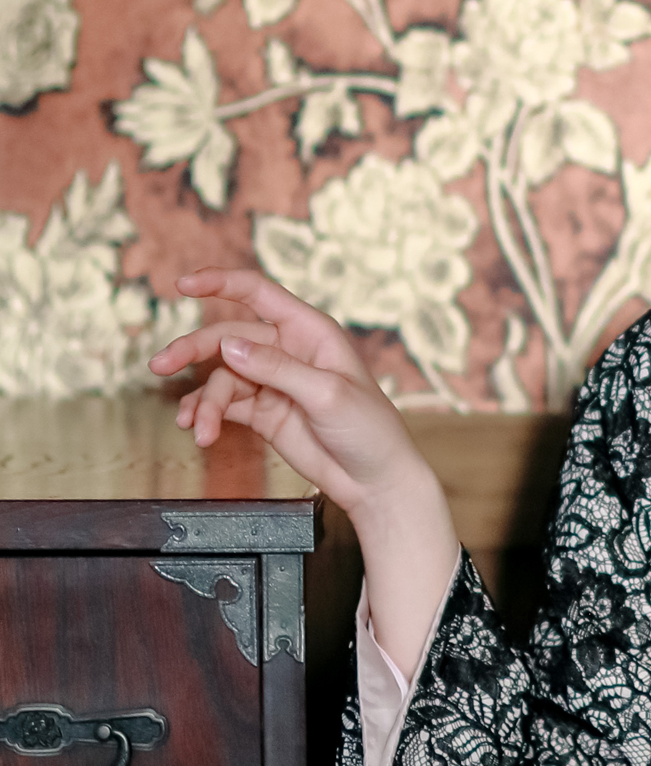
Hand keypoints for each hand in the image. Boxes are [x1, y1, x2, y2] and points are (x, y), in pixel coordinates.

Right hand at [152, 269, 459, 677]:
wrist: (376, 482)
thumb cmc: (368, 430)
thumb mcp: (326, 395)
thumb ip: (276, 369)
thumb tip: (229, 345)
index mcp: (309, 331)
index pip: (257, 293)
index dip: (219, 283)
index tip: (182, 284)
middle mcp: (288, 351)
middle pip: (227, 337)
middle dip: (192, 351)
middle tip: (159, 366)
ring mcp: (274, 382)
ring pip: (222, 379)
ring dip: (205, 403)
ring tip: (197, 429)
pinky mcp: (265, 413)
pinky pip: (226, 406)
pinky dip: (208, 416)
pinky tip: (197, 430)